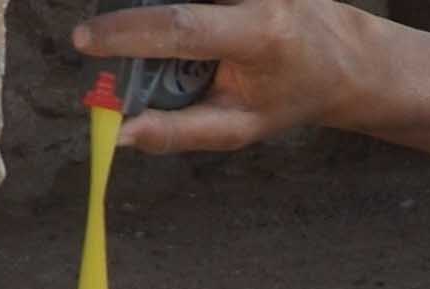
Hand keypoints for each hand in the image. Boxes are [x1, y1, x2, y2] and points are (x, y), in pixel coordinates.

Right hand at [72, 0, 376, 155]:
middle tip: (115, 44)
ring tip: (166, 41)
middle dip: (132, 20)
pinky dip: (176, 5)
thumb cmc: (290, 97)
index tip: (86, 43)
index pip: (180, 27)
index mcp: (260, 37)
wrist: (342, 58)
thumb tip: (121, 134)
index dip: (125, 33)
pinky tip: (171, 21)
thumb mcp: (243, 125)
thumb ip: (183, 131)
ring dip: (155, 13)